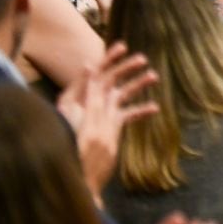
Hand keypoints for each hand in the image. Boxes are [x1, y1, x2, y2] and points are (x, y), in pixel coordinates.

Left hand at [56, 42, 159, 194]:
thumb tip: (91, 66)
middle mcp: (89, 105)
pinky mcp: (110, 129)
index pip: (95, 73)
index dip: (107, 59)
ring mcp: (101, 116)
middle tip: (143, 59)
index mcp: (78, 99)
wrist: (73, 176)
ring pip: (121, 96)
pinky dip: (139, 111)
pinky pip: (126, 116)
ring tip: (154, 77)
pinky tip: (155, 108)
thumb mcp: (73, 116)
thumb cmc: (67, 148)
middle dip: (125, 68)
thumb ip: (83, 92)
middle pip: (110, 81)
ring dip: (137, 86)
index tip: (122, 46)